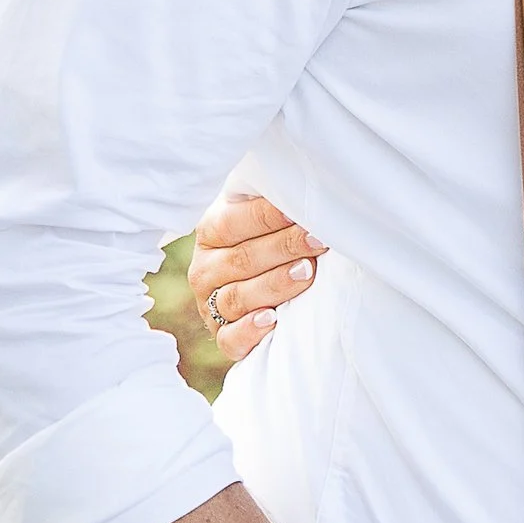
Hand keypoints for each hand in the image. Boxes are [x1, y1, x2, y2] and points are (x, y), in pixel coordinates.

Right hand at [189, 188, 325, 364]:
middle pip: (241, 260)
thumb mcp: (266, 214)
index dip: (267, 217)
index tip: (302, 211)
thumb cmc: (269, 239)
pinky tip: (272, 320)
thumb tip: (300, 183)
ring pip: (238, 298)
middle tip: (319, 240)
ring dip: (275, 285)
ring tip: (307, 273)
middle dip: (284, 248)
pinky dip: (249, 332)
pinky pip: (230, 339)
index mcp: (210, 232)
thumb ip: (274, 202)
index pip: (231, 223)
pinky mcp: (223, 337)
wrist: (261, 281)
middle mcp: (204, 270)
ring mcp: (210, 306)